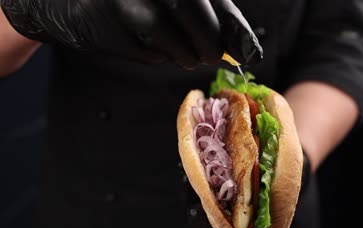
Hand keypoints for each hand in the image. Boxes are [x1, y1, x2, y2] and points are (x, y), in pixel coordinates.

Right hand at [0, 0, 262, 67]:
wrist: (84, 6)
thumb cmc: (142, 4)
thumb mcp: (179, 1)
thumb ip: (214, 16)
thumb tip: (245, 49)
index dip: (233, 28)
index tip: (249, 54)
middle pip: (191, 10)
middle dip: (209, 44)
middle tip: (212, 58)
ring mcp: (126, 0)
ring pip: (169, 36)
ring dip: (186, 55)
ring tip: (187, 56)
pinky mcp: (109, 24)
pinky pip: (148, 52)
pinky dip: (159, 57)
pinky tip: (154, 49)